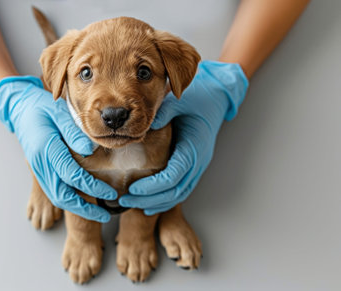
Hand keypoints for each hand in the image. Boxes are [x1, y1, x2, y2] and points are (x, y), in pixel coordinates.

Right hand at [0, 76, 116, 222]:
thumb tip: (90, 150)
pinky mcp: (39, 172)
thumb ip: (74, 132)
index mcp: (46, 148)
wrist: (21, 109)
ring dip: (77, 208)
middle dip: (85, 208)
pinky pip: (53, 191)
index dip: (92, 186)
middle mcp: (40, 163)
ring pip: (56, 197)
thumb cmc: (43, 109)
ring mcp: (38, 169)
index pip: (71, 174)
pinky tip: (84, 203)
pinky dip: (69, 201)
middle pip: (62, 194)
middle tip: (105, 215)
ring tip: (98, 214)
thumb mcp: (60, 113)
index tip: (110, 193)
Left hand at [119, 61, 248, 214]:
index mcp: (193, 147)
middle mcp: (198, 161)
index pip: (173, 176)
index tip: (133, 189)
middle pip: (175, 191)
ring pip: (179, 194)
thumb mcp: (179, 102)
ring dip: (156, 202)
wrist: (216, 98)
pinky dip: (166, 199)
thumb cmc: (197, 100)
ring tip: (132, 204)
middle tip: (125, 200)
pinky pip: (182, 189)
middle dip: (149, 199)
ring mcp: (198, 166)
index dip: (152, 186)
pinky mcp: (194, 166)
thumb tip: (145, 126)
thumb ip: (164, 114)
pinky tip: (149, 203)